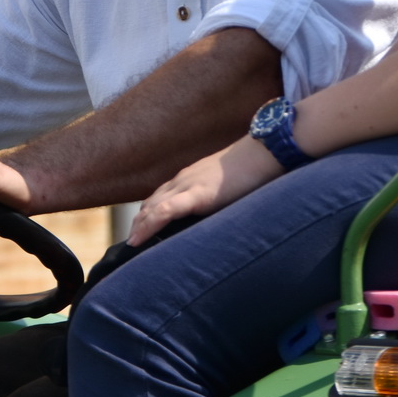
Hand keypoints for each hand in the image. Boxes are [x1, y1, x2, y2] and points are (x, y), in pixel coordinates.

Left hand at [129, 136, 284, 245]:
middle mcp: (184, 180)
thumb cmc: (256, 168)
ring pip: (152, 208)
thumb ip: (220, 197)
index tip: (140, 231)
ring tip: (131, 246)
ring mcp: (189, 186)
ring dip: (139, 226)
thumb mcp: (230, 185)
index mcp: (192, 178)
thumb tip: (221, 215)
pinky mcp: (197, 194)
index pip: (161, 196)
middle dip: (139, 223)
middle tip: (131, 244)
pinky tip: (138, 241)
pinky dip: (148, 226)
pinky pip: (165, 211)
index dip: (148, 214)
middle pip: (151, 203)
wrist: (266, 151)